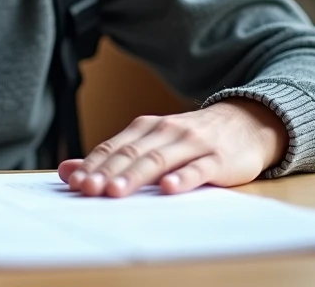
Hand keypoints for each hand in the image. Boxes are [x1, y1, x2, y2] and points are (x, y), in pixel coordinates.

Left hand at [58, 98, 286, 197]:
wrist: (246, 124)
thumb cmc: (191, 140)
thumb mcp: (151, 143)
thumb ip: (112, 158)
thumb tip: (68, 171)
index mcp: (147, 128)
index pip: (114, 147)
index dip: (94, 165)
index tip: (75, 184)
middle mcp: (167, 132)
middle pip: (133, 154)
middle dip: (108, 173)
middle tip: (89, 190)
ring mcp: (193, 143)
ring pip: (160, 160)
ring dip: (136, 176)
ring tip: (116, 191)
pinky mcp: (218, 159)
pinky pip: (198, 168)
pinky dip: (183, 178)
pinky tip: (169, 189)